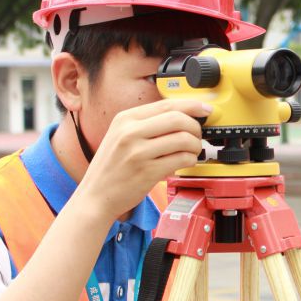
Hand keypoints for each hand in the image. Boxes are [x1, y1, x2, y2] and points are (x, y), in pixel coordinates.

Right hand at [75, 99, 211, 221]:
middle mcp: (130, 132)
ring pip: (183, 139)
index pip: (166, 104)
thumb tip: (183, 115)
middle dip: (195, 127)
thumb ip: (146, 123)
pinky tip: (185, 162)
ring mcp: (138, 153)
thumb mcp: (120, 135)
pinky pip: (181, 159)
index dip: (192, 105)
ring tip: (192, 151)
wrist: (95, 196)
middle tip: (197, 136)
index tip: (205, 109)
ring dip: (195, 146)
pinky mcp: (147, 172)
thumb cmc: (112, 167)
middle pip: (178, 119)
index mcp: (125, 119)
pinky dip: (190, 160)